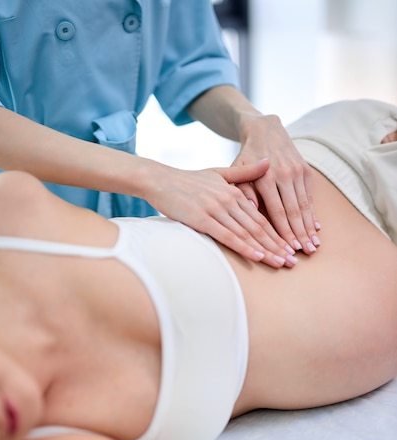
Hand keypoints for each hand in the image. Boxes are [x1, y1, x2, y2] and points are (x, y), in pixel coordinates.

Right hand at [145, 159, 297, 267]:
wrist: (160, 180)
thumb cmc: (188, 180)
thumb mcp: (219, 173)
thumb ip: (245, 172)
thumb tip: (268, 162)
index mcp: (235, 192)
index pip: (262, 217)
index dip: (278, 233)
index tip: (290, 247)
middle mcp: (229, 201)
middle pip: (259, 227)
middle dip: (278, 246)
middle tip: (292, 262)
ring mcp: (216, 210)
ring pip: (247, 233)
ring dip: (266, 250)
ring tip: (281, 263)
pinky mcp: (202, 219)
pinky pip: (228, 236)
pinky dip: (244, 247)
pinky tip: (257, 256)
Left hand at [234, 114, 320, 254]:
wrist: (265, 130)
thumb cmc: (245, 157)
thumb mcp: (237, 170)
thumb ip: (243, 189)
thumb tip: (251, 209)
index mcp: (266, 177)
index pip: (277, 211)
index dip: (284, 231)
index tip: (289, 248)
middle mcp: (284, 175)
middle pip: (294, 211)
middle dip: (300, 234)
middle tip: (305, 253)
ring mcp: (297, 172)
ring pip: (304, 205)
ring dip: (309, 228)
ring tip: (313, 246)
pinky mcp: (305, 170)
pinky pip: (310, 196)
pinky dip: (313, 213)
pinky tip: (316, 229)